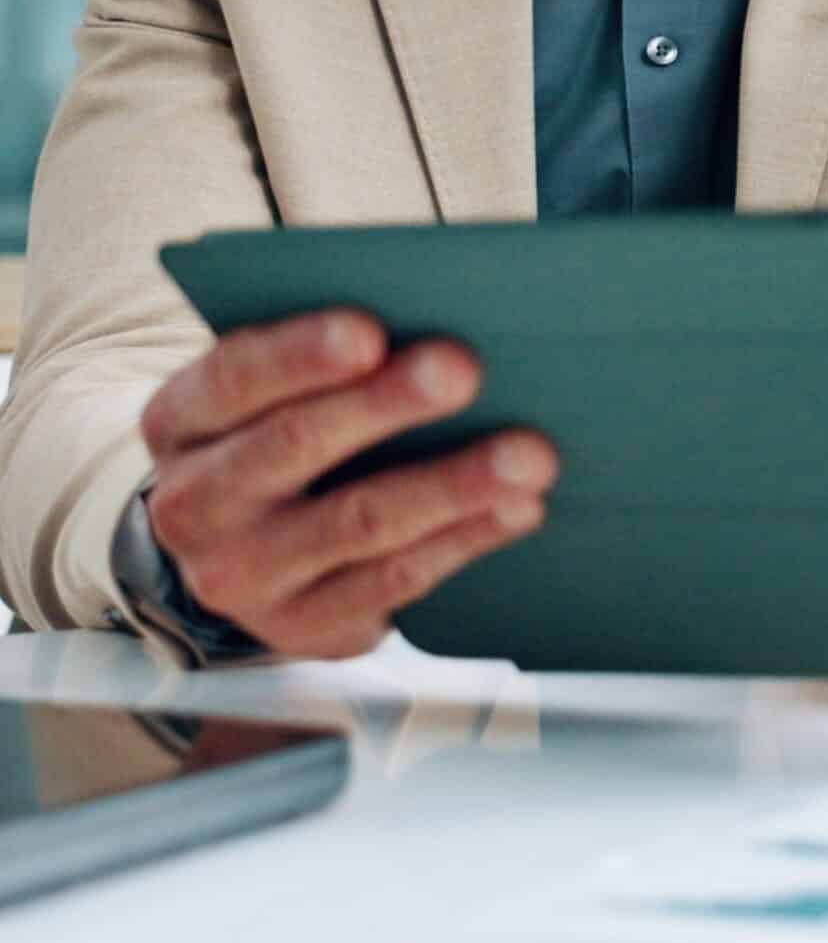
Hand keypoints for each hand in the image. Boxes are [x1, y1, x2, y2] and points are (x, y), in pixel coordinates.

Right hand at [138, 309, 558, 659]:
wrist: (244, 548)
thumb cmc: (282, 431)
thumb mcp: (276, 389)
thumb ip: (337, 354)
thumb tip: (443, 317)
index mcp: (183, 420)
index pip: (233, 378)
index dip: (300, 354)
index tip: (370, 332)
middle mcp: (195, 502)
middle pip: (294, 445)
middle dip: (386, 405)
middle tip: (465, 369)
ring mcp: (245, 574)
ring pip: (359, 521)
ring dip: (454, 484)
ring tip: (529, 454)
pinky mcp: (305, 625)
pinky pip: (395, 579)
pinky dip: (466, 538)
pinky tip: (519, 507)